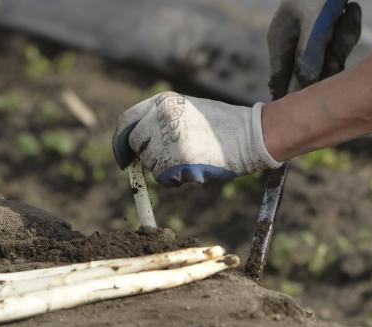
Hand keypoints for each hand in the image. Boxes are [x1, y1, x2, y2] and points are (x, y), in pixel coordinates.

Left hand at [112, 92, 281, 186]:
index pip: (128, 121)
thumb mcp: (188, 111)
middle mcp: (161, 117)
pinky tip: (195, 169)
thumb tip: (135, 146)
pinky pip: (163, 178)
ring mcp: (168, 138)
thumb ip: (161, 122)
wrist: (251, 135)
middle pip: (135, 145)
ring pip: (150, 164)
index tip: (123, 156)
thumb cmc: (222, 126)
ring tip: (191, 160)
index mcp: (163, 101)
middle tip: (165, 162)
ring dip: (164, 169)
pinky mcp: (176, 160)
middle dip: (145, 157)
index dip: (121, 141)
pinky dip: (175, 179)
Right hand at [268, 0, 360, 97]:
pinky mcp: (326, 33)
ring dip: (342, 38)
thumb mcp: (315, 22)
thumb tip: (304, 82)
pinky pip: (338, 43)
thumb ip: (309, 53)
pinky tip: (350, 10)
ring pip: (329, 56)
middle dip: (328, 60)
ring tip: (347, 12)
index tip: (298, 106)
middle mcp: (292, 42)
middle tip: (338, 50)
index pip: (280, 76)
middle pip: (309, 70)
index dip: (289, 92)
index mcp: (279, 40)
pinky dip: (347, 28)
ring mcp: (309, 37)